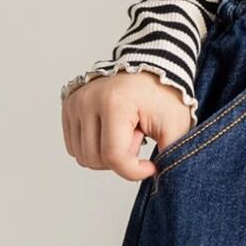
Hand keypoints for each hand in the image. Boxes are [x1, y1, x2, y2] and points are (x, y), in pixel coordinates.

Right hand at [61, 71, 192, 179]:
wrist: (153, 66)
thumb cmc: (165, 94)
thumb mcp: (176, 123)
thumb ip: (170, 152)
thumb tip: (162, 178)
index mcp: (114, 103)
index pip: (114, 156)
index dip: (134, 171)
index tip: (152, 167)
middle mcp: (88, 101)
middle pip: (96, 160)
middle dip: (122, 157)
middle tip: (140, 135)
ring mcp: (75, 103)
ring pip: (83, 157)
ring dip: (107, 153)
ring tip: (127, 130)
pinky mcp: (69, 106)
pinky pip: (75, 146)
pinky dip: (95, 146)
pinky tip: (114, 129)